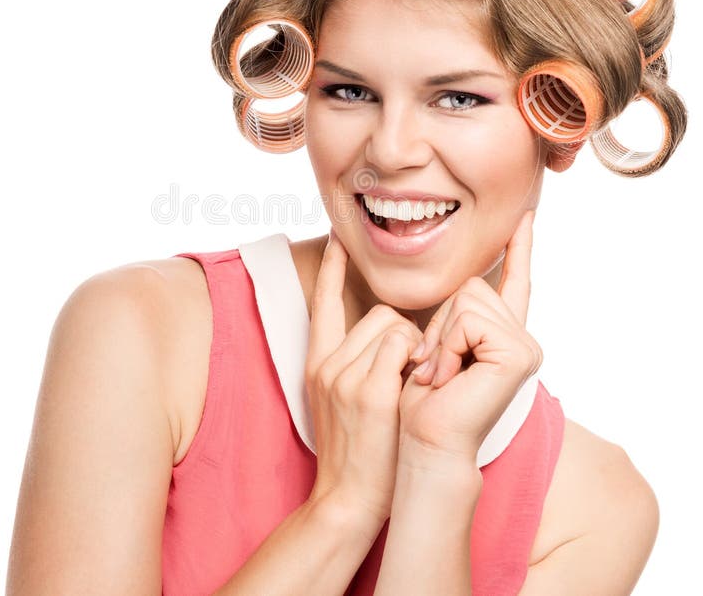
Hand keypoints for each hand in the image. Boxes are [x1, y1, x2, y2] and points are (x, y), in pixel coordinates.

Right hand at [305, 230, 423, 527]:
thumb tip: (391, 337)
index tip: (337, 237)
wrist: (346, 500)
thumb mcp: (340, 401)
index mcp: (317, 362)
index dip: (333, 269)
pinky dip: (418, 359)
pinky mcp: (368, 391)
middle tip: (417, 368)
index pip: (325, 303)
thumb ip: (357, 364)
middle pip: (380, 313)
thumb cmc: (356, 450)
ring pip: (394, 325)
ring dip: (416, 348)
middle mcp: (326, 363)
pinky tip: (418, 384)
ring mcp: (344, 375)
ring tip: (415, 383)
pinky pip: (401, 346)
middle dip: (405, 333)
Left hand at [398, 210, 542, 463]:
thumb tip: (461, 286)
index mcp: (501, 335)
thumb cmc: (423, 400)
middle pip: (472, 285)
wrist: (425, 442)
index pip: (513, 282)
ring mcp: (524, 346)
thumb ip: (453, 316)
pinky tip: (448, 377)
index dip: (518, 249)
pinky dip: (447, 346)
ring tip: (441, 374)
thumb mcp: (435, 345)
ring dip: (440, 336)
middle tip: (435, 366)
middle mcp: (520, 338)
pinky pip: (468, 319)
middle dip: (440, 322)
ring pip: (468, 297)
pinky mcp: (517, 354)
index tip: (524, 217)